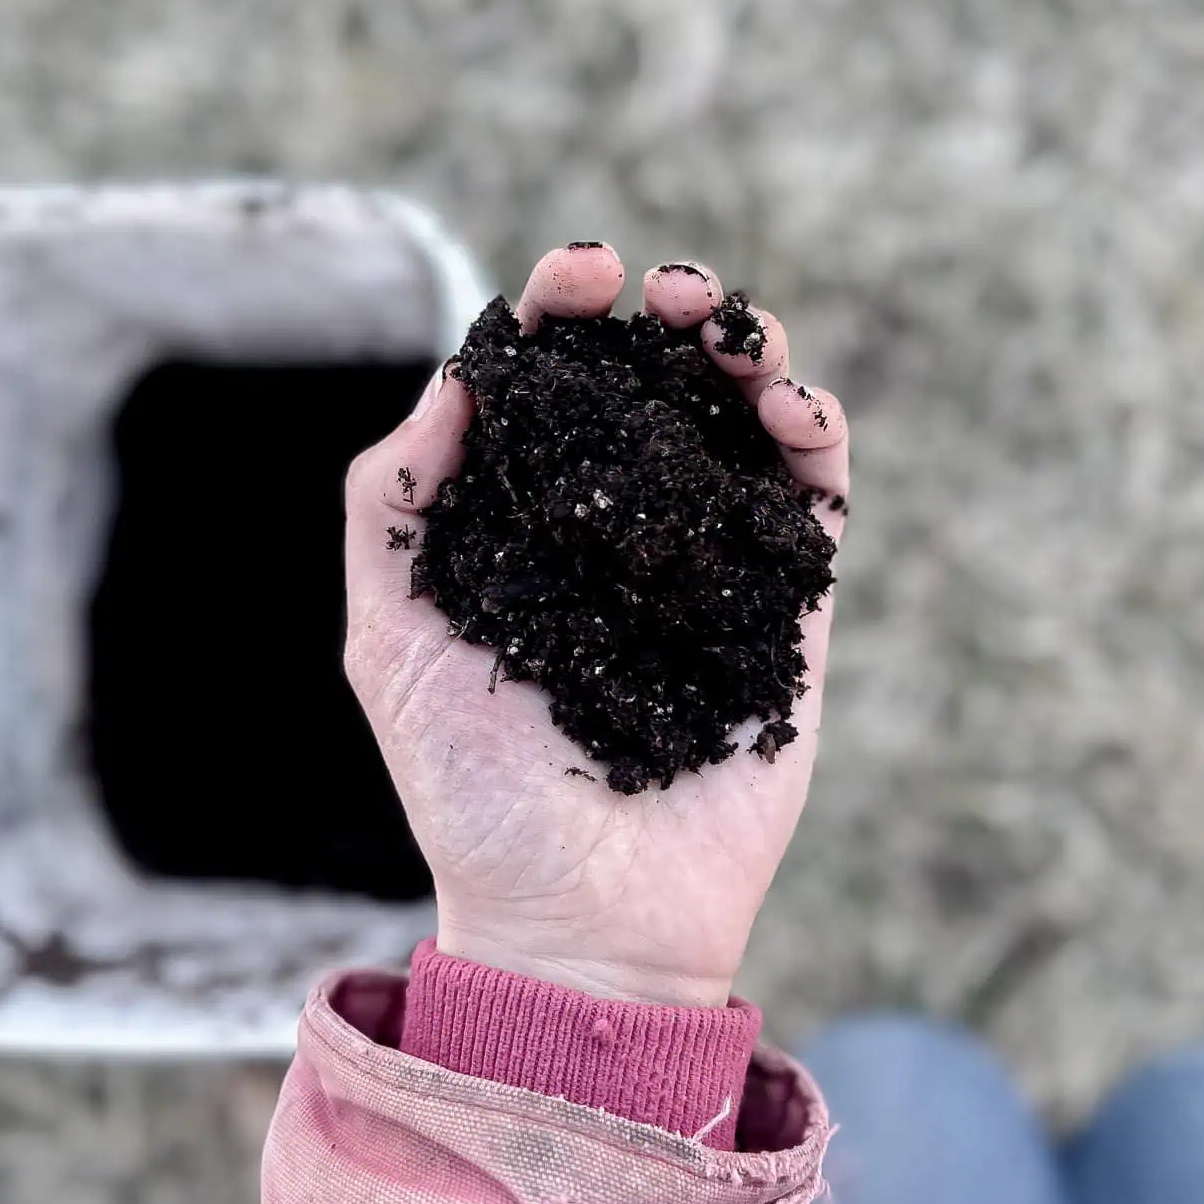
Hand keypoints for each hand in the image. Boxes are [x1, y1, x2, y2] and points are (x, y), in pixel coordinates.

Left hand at [343, 245, 847, 1006]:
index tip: (577, 277)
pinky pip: (814, 506)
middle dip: (670, 318)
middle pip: (659, 388)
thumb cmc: (471, 794)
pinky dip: (815, 438)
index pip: (554, 391)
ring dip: (749, 354)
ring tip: (730, 332)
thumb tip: (455, 375)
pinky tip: (789, 406)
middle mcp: (623, 533)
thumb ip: (396, 504)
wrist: (579, 925)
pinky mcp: (788, 616)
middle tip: (670, 293)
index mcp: (530, 525)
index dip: (563, 316)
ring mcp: (710, 569)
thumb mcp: (389, 638)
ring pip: (744, 427)